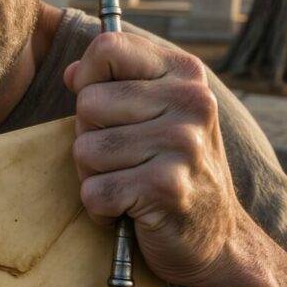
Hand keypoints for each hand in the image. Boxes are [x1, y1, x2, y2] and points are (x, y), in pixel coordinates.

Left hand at [63, 32, 238, 286]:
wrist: (216, 239)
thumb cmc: (170, 166)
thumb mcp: (154, 111)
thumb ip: (115, 83)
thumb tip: (70, 73)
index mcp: (184, 73)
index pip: (107, 48)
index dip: (87, 77)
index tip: (103, 107)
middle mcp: (191, 101)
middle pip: (87, 102)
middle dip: (89, 135)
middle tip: (123, 158)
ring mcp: (182, 144)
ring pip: (85, 149)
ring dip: (93, 175)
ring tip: (127, 182)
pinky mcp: (167, 188)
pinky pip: (94, 191)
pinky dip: (100, 209)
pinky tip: (129, 210)